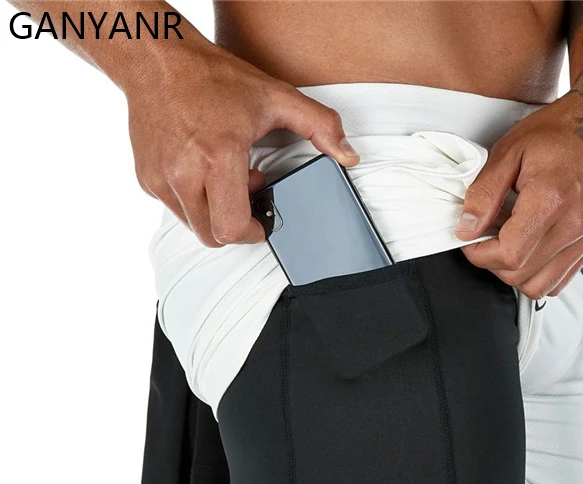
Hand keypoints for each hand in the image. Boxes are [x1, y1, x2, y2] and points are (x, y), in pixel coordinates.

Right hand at [125, 41, 358, 247]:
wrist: (157, 61)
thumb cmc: (212, 79)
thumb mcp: (275, 96)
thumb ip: (320, 125)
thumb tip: (348, 154)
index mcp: (217, 157)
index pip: (231, 227)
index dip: (252, 234)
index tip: (262, 224)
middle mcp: (184, 172)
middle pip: (212, 236)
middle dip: (235, 225)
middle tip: (246, 192)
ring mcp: (161, 178)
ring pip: (194, 225)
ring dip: (214, 212)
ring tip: (225, 177)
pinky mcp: (146, 179)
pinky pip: (175, 208)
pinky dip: (193, 200)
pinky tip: (204, 171)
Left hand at [455, 91, 582, 298]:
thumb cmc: (558, 133)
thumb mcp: (509, 151)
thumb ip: (484, 193)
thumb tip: (467, 229)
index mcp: (552, 199)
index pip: (509, 254)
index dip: (480, 254)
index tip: (470, 240)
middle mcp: (575, 224)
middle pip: (520, 275)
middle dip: (493, 263)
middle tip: (486, 238)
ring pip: (539, 287)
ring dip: (514, 273)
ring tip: (508, 244)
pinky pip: (558, 282)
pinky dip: (536, 274)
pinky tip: (528, 248)